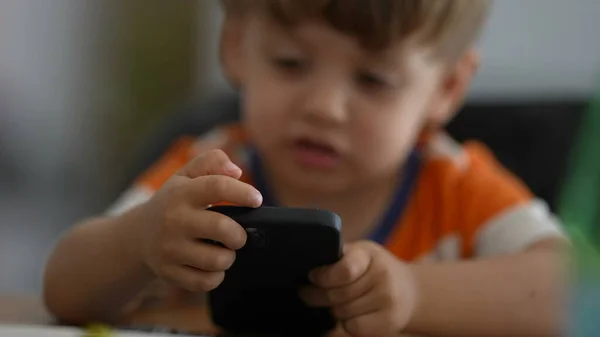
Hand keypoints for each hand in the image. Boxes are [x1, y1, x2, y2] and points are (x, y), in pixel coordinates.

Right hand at [137, 149, 262, 291]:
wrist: (138, 235)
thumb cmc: (173, 202)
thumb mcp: (186, 175)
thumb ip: (212, 162)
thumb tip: (236, 172)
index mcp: (182, 193)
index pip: (218, 187)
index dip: (243, 193)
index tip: (257, 200)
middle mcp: (174, 220)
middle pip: (221, 228)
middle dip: (240, 234)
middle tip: (239, 234)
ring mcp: (170, 249)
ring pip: (217, 260)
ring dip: (229, 256)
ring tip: (225, 250)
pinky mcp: (169, 272)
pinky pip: (205, 282)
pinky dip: (216, 276)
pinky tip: (212, 265)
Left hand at [300, 241, 417, 336]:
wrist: (411, 291)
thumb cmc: (375, 270)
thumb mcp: (361, 253)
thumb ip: (339, 257)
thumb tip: (311, 271)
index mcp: (369, 255)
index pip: (344, 270)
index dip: (323, 276)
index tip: (311, 277)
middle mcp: (382, 276)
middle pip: (336, 295)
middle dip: (316, 297)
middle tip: (306, 294)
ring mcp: (387, 300)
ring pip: (342, 312)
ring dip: (332, 311)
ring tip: (334, 304)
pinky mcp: (389, 321)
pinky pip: (353, 327)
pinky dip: (346, 324)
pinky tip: (349, 316)